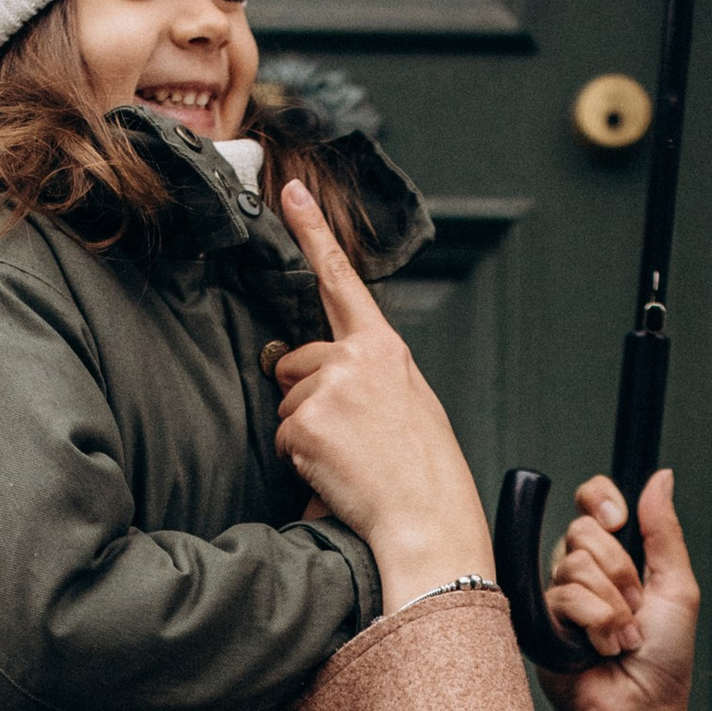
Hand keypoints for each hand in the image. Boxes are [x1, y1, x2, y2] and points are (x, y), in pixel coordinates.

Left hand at [273, 183, 491, 599]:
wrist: (428, 519)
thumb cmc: (425, 472)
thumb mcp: (409, 403)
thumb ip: (368, 376)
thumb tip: (321, 379)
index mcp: (385, 349)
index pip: (342, 280)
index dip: (312, 231)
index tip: (288, 191)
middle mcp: (356, 358)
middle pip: (294, 363)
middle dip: (306, 399)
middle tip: (351, 440)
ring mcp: (329, 387)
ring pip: (286, 405)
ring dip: (306, 435)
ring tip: (351, 459)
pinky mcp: (306, 421)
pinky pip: (282, 438)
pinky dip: (301, 461)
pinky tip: (337, 472)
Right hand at [542, 474, 697, 710]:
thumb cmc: (665, 661)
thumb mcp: (677, 586)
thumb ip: (663, 530)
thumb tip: (660, 476)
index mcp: (618, 558)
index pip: (591, 503)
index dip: (599, 498)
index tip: (618, 517)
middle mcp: (585, 573)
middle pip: (582, 531)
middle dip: (620, 570)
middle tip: (637, 608)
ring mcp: (561, 599)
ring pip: (573, 564)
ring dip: (611, 605)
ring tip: (623, 638)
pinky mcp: (542, 624)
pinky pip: (562, 596)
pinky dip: (594, 622)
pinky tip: (601, 649)